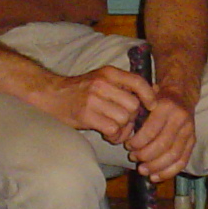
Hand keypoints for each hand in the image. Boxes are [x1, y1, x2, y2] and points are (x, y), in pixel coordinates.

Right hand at [37, 66, 153, 142]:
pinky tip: (108, 134)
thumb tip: (156, 89)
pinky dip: (114, 136)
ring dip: (123, 129)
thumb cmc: (81, 90)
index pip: (137, 81)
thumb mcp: (103, 80)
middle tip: (124, 122)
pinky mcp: (86, 115)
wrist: (51, 95)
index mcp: (109, 73)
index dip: (149, 95)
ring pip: (124, 118)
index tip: (152, 106)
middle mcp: (102, 83)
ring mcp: (93, 99)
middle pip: (133, 105)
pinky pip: (112, 129)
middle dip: (132, 117)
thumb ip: (126, 84)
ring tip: (115, 129)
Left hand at [127, 79, 198, 182]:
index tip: (128, 146)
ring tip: (142, 170)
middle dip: (145, 156)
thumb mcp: (145, 100)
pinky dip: (168, 172)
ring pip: (173, 155)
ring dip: (156, 167)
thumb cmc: (156, 99)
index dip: (137, 143)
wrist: (181, 95)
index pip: (150, 131)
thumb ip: (135, 115)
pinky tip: (155, 177)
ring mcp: (189, 131)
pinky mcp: (193, 141)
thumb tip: (122, 137)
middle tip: (133, 158)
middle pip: (163, 145)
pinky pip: (182, 161)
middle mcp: (180, 118)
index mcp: (166, 107)